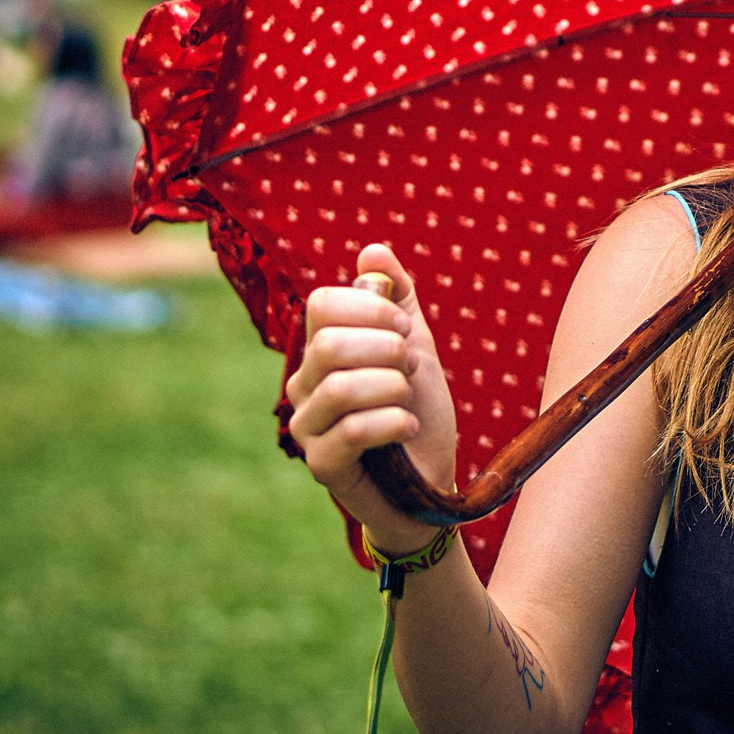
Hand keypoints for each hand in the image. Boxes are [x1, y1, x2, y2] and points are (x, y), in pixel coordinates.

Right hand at [285, 243, 459, 551]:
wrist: (430, 482)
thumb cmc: (418, 412)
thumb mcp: (416, 345)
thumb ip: (398, 297)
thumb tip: (373, 252)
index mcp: (320, 351)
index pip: (323, 305)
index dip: (372, 309)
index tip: (405, 329)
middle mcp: (303, 386)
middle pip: (329, 343)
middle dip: (387, 349)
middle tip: (410, 368)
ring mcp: (307, 428)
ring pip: (341, 387)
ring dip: (393, 387)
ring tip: (409, 399)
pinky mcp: (322, 466)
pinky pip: (352, 431)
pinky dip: (393, 421)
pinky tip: (407, 426)